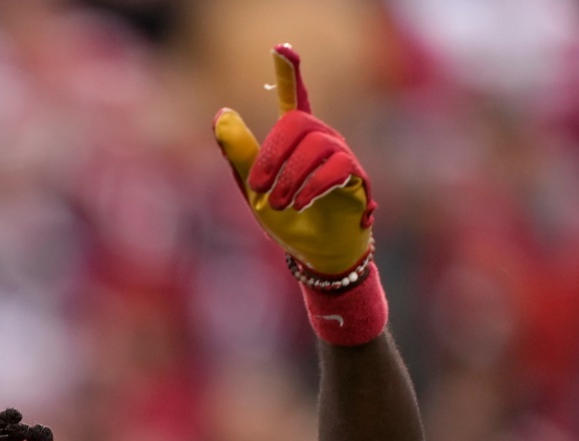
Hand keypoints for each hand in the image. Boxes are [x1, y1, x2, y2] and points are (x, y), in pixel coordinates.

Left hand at [213, 45, 374, 277]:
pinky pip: (338, 167)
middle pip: (298, 123)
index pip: (294, 98)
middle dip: (272, 155)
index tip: (283, 49)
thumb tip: (221, 114)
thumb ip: (239, 152)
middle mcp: (321, 139)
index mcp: (294, 140)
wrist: (313, 252)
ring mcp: (341, 155)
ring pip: (317, 146)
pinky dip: (314, 185)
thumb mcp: (253, 186)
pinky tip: (300, 203)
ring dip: (291, 177)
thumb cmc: (284, 217)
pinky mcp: (357, 177)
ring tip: (279, 205)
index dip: (289, 73)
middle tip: (258, 188)